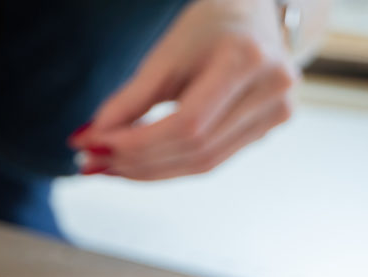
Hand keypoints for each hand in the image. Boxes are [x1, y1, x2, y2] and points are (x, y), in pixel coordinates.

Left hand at [70, 0, 297, 179]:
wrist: (257, 15)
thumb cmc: (209, 26)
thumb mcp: (167, 52)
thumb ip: (131, 98)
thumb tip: (92, 137)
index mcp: (246, 60)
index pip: (187, 123)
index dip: (136, 141)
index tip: (93, 144)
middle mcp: (271, 90)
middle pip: (195, 148)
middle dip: (136, 161)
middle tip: (91, 161)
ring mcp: (277, 113)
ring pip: (203, 163)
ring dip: (148, 171)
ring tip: (108, 167)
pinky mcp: (269, 129)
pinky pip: (212, 160)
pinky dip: (170, 166)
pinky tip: (137, 165)